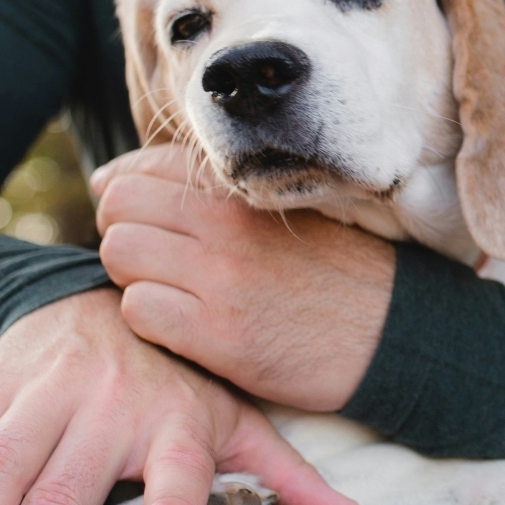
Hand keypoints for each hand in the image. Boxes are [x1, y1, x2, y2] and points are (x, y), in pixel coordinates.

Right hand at [0, 288, 361, 504]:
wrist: (118, 291)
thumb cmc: (185, 378)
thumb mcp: (240, 414)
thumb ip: (287, 474)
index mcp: (179, 418)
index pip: (183, 464)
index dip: (176, 502)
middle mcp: (114, 402)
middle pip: (68, 485)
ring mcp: (51, 389)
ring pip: (0, 465)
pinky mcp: (0, 380)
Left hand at [92, 144, 394, 411]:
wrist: (394, 332)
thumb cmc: (335, 273)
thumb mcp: (286, 212)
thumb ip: (214, 194)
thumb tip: (111, 179)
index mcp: (245, 192)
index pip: (143, 169)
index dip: (127, 195)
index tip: (147, 222)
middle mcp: (228, 225)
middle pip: (119, 207)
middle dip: (123, 232)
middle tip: (154, 261)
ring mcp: (221, 280)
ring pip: (119, 255)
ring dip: (134, 277)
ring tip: (171, 293)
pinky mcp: (219, 335)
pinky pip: (139, 311)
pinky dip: (150, 320)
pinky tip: (184, 326)